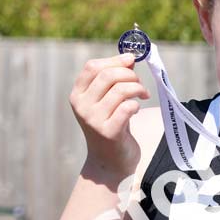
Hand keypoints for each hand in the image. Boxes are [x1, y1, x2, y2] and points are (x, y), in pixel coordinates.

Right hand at [69, 53, 150, 176]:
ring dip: (137, 89)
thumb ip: (115, 79)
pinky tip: (136, 110)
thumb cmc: (111, 125)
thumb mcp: (107, 101)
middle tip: (140, 85)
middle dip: (130, 75)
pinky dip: (136, 104)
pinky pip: (128, 107)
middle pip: (108, 75)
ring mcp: (93, 120)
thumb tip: (129, 57)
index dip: (114, 60)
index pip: (92, 67)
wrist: (109, 161)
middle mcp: (81, 106)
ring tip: (142, 95)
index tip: (131, 60)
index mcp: (77, 95)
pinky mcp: (108, 132)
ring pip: (120, 90)